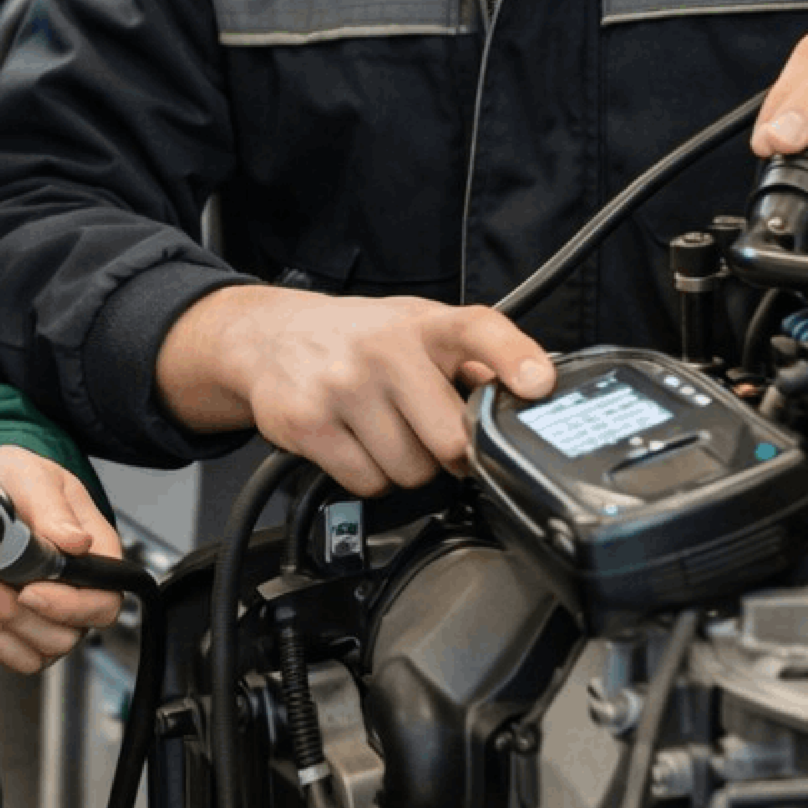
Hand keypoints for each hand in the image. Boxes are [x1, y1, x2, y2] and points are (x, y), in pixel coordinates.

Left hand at [0, 445, 124, 675]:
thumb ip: (54, 510)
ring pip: (39, 650)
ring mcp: (53, 614)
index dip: (69, 607)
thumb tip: (78, 541)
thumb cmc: (19, 480)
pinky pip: (13, 652)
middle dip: (18, 613)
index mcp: (97, 555)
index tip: (29, 590)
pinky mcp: (24, 626)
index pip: (102, 603)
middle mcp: (80, 591)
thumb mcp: (34, 479)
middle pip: (67, 634)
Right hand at [156, 284, 555, 496]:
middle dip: (453, 454)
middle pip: (451, 439)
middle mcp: (384, 350)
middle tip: (437, 438)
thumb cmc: (359, 339)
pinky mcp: (308, 423)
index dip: (514, 357)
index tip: (538, 385)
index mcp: (423, 325)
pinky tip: (357, 445)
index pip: (478, 329)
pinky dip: (370, 476)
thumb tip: (528, 399)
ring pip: (411, 471)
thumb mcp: (417, 329)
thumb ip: (472, 360)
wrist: (268, 337)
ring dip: (407, 468)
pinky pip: (368, 482)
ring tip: (387, 435)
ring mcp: (343, 386)